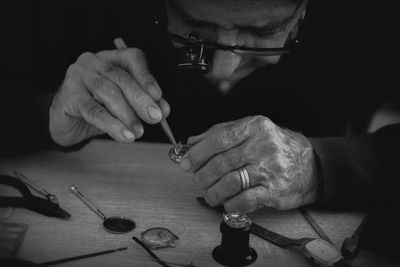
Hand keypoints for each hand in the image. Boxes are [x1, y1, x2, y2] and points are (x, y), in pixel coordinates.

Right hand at [49, 47, 169, 145]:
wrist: (66, 123)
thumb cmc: (96, 108)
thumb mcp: (123, 104)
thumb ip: (143, 103)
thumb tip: (163, 110)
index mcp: (110, 58)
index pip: (133, 58)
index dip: (147, 77)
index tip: (158, 96)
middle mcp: (93, 62)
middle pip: (122, 77)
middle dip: (141, 99)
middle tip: (154, 117)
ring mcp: (78, 76)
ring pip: (108, 92)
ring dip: (127, 114)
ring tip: (138, 131)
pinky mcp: (68, 95)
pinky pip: (93, 110)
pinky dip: (111, 124)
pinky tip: (124, 134)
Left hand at [180, 116, 318, 212]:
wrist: (308, 165)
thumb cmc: (272, 147)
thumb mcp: (250, 131)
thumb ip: (220, 134)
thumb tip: (190, 143)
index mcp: (254, 127)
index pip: (219, 138)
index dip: (198, 153)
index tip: (185, 163)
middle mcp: (262, 146)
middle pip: (221, 162)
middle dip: (202, 175)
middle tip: (197, 180)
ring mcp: (270, 169)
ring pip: (230, 183)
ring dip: (213, 192)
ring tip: (210, 194)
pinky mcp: (274, 191)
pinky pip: (244, 200)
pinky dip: (229, 204)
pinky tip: (227, 202)